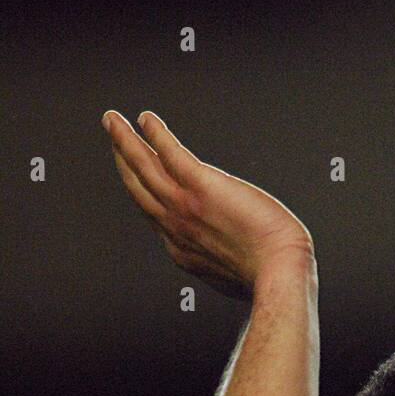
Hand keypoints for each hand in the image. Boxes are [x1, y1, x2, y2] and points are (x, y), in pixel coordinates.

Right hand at [101, 110, 314, 298]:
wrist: (279, 272)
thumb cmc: (269, 276)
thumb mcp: (236, 275)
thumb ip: (225, 262)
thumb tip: (237, 257)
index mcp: (184, 250)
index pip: (155, 214)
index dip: (142, 191)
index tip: (137, 173)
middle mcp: (176, 226)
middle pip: (139, 188)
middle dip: (123, 161)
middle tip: (114, 138)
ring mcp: (185, 205)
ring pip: (144, 168)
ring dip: (125, 141)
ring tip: (114, 120)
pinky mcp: (202, 186)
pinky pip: (170, 154)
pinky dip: (156, 135)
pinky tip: (146, 119)